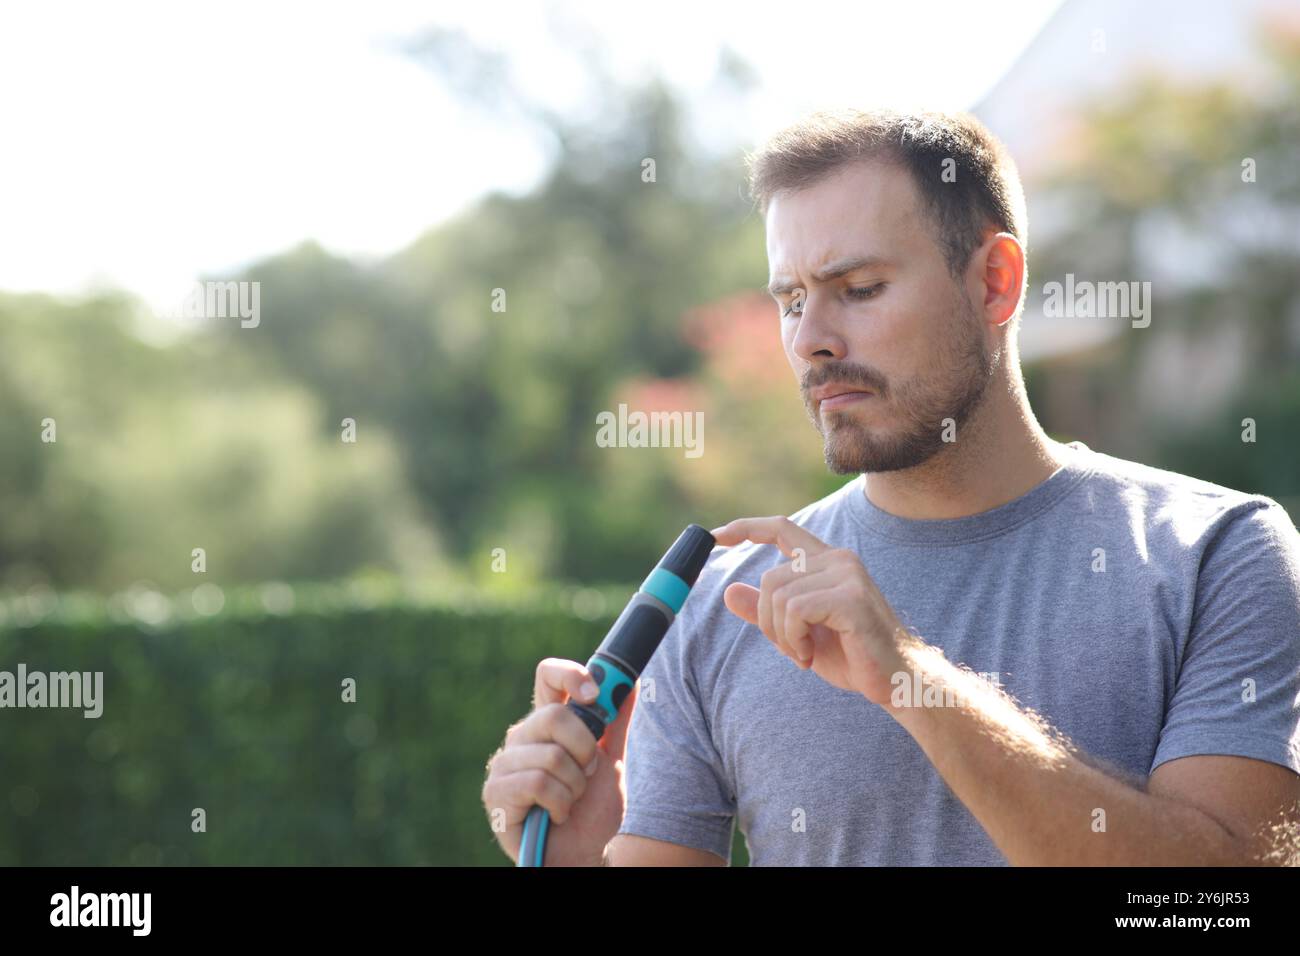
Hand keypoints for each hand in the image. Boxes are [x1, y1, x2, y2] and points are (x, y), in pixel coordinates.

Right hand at [481, 658, 637, 865]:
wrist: (584, 854)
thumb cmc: (592, 811)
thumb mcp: (612, 762)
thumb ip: (616, 722)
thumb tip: (632, 681)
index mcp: (547, 723)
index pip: (548, 676)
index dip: (570, 674)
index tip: (594, 694)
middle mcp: (522, 737)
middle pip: (555, 715)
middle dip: (585, 750)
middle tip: (588, 773)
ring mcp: (505, 764)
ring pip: (551, 756)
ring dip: (574, 786)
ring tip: (571, 800)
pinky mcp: (496, 792)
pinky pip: (539, 783)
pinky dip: (560, 804)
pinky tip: (557, 815)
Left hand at [711, 516, 917, 705]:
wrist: (896, 681)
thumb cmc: (852, 656)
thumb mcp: (798, 633)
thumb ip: (767, 611)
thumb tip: (729, 591)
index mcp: (827, 562)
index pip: (782, 529)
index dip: (747, 527)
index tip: (716, 535)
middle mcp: (838, 560)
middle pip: (770, 578)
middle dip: (768, 621)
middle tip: (792, 649)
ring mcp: (847, 575)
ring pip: (779, 596)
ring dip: (783, 635)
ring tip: (804, 653)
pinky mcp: (851, 598)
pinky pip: (796, 610)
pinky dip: (794, 638)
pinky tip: (810, 655)